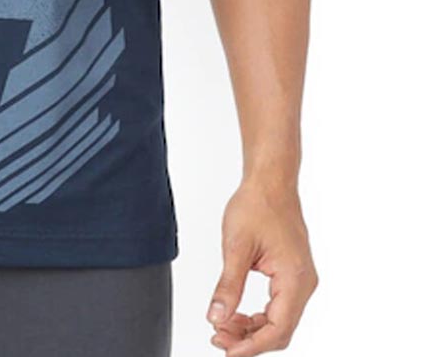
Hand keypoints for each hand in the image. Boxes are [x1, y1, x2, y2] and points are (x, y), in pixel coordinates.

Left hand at [206, 176, 318, 353]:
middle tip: (218, 338)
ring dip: (252, 329)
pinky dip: (258, 316)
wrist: (271, 181)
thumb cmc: (257, 205)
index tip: (227, 351)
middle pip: (280, 330)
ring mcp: (301, 281)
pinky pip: (279, 307)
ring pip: (279, 321)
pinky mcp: (293, 276)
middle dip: (249, 340)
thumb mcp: (235, 246)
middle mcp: (304, 284)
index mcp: (295, 279)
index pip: (277, 329)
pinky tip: (236, 315)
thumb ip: (228, 286)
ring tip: (223, 327)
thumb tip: (216, 318)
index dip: (251, 346)